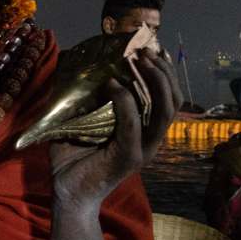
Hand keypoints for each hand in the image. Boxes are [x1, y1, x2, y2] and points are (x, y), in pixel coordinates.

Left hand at [48, 46, 179, 209]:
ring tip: (137, 60)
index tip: (155, 48)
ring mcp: (144, 149)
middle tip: (145, 51)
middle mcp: (151, 138)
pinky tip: (113, 85)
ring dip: (153, 81)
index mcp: (145, 129)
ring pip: (164, 110)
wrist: (67, 191)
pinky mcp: (130, 157)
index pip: (169, 97)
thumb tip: (75, 59)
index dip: (166, 71)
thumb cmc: (73, 155)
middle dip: (163, 71)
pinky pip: (133, 124)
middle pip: (173, 100)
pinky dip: (126, 101)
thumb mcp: (82, 118)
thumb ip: (88, 94)